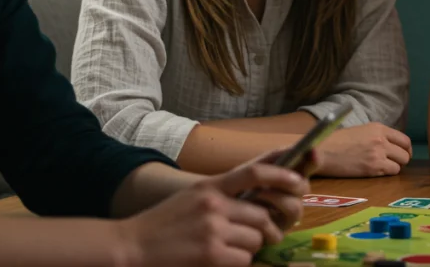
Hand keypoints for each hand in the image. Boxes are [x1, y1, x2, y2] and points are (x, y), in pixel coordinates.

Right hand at [118, 150, 308, 266]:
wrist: (130, 247)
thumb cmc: (163, 224)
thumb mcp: (193, 197)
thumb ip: (223, 193)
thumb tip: (261, 196)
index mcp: (210, 186)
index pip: (255, 171)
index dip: (283, 174)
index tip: (299, 180)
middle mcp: (214, 204)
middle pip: (262, 214)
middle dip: (267, 229)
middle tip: (265, 235)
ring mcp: (212, 229)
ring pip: (256, 239)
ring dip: (250, 248)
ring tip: (231, 249)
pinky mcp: (211, 254)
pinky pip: (244, 259)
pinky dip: (238, 262)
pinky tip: (220, 261)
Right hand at [316, 122, 411, 176]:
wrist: (322, 151)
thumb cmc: (336, 142)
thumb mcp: (361, 131)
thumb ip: (377, 136)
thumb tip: (390, 146)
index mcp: (378, 128)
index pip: (404, 140)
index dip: (406, 149)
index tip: (402, 154)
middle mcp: (381, 139)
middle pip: (405, 153)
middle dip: (401, 160)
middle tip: (393, 164)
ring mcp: (378, 154)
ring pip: (400, 164)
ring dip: (394, 168)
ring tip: (382, 168)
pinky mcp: (373, 168)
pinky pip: (391, 172)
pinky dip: (386, 174)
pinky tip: (375, 172)